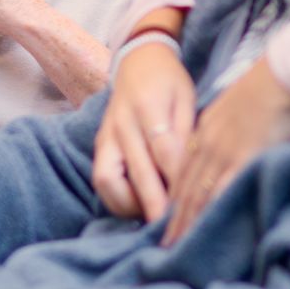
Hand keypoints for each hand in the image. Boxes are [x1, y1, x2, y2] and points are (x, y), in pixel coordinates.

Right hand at [91, 41, 195, 220]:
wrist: (136, 60)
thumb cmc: (168, 81)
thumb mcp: (186, 98)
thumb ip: (187, 133)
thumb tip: (190, 174)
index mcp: (148, 105)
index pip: (164, 150)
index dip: (177, 180)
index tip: (191, 203)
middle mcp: (121, 123)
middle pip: (137, 171)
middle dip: (155, 204)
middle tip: (172, 228)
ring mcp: (105, 136)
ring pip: (108, 181)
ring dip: (130, 205)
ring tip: (154, 216)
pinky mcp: (98, 145)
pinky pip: (102, 180)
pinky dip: (118, 199)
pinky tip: (140, 206)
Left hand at [162, 57, 289, 245]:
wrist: (281, 75)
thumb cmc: (267, 86)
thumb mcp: (235, 106)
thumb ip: (226, 127)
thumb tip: (230, 144)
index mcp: (205, 130)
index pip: (183, 170)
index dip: (174, 195)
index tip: (166, 216)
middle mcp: (207, 144)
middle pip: (184, 187)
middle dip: (173, 217)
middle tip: (164, 242)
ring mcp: (223, 152)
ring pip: (198, 194)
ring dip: (186, 222)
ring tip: (177, 245)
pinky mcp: (243, 159)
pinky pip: (222, 192)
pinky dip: (212, 213)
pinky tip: (206, 229)